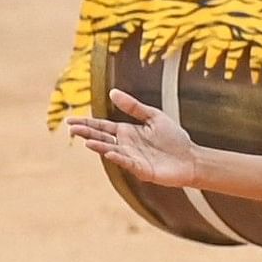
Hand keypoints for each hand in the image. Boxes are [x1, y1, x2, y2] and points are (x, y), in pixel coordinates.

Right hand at [65, 88, 213, 190]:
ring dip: (99, 147)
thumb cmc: (173, 138)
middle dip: (87, 134)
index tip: (70, 120)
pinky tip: (110, 153)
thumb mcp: (154, 117)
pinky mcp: (141, 169)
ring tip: (87, 141)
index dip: (87, 123)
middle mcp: (125, 145)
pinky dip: (119, 158)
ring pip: (111, 151)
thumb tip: (112, 92)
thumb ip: (133, 107)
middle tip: (71, 129)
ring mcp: (131, 158)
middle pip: (102, 138)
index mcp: (126, 132)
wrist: (191, 158)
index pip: (102, 127)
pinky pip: (128, 163)